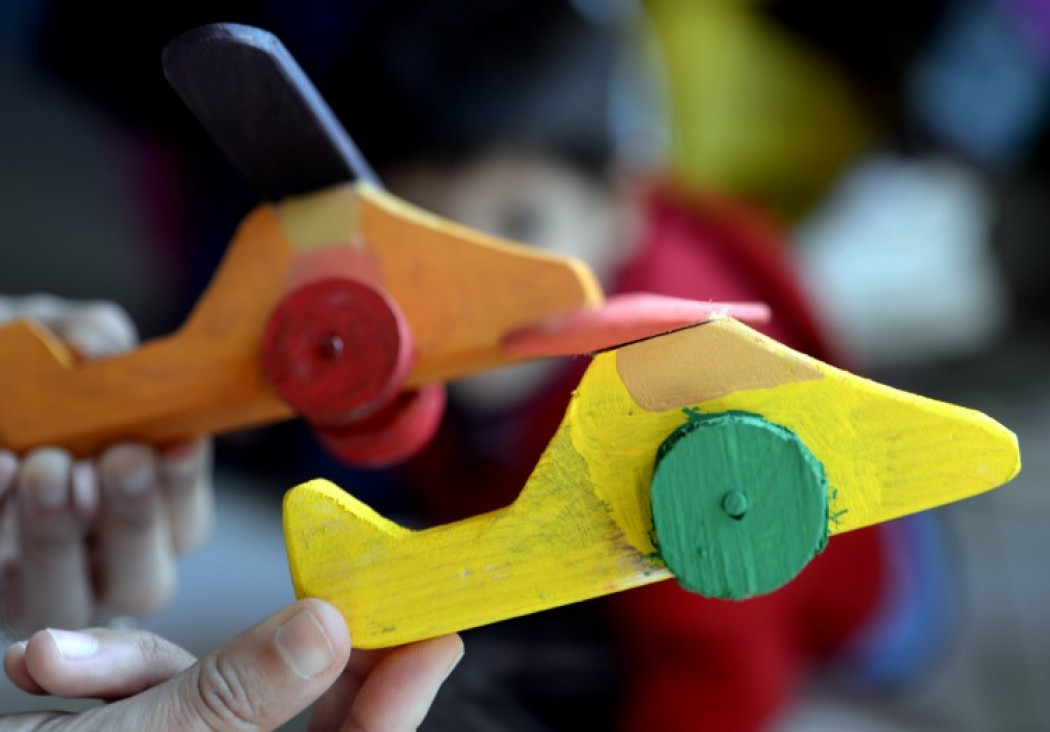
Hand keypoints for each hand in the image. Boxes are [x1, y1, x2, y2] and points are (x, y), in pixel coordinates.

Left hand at [0, 295, 213, 636]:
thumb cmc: (20, 368)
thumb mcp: (57, 337)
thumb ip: (90, 334)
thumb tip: (97, 346)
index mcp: (146, 513)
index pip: (185, 524)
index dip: (187, 489)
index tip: (178, 441)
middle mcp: (101, 565)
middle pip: (144, 582)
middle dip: (136, 519)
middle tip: (123, 458)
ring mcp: (37, 586)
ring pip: (64, 598)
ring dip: (58, 534)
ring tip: (45, 467)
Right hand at [1, 599, 462, 730]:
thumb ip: (235, 692)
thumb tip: (327, 628)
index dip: (402, 695)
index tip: (436, 627)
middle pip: (302, 710)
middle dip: (289, 646)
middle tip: (320, 586)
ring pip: (217, 687)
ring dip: (137, 662)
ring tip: (52, 664)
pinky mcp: (148, 729)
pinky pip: (158, 689)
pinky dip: (108, 671)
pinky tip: (45, 665)